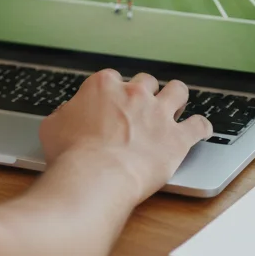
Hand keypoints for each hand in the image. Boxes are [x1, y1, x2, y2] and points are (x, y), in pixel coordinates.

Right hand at [38, 71, 211, 200]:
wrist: (96, 176)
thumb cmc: (71, 154)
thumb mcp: (53, 127)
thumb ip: (65, 114)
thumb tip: (67, 114)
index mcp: (103, 86)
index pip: (113, 79)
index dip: (113, 93)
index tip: (112, 104)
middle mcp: (134, 94)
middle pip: (147, 82)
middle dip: (146, 92)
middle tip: (143, 105)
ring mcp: (159, 113)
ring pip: (178, 91)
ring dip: (177, 97)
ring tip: (177, 104)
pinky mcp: (177, 137)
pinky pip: (199, 125)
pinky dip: (202, 127)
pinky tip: (201, 129)